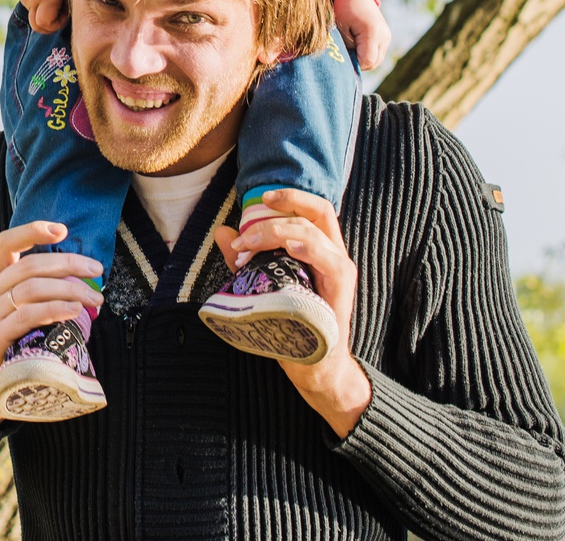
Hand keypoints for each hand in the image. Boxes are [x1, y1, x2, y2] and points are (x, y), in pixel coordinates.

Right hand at [0, 221, 102, 426]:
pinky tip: (74, 310)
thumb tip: (79, 281)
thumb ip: (35, 296)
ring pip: (30, 288)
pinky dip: (54, 309)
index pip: (5, 243)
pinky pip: (26, 316)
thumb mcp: (14, 314)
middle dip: (68, 264)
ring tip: (95, 299)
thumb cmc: (8, 349)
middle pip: (28, 266)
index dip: (32, 231)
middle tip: (97, 272)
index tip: (62, 230)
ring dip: (69, 289)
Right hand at [18, 0, 67, 32]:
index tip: (65, 13)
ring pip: (33, 15)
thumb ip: (68, 4)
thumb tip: (69, 17)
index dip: (56, 24)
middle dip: (49, 25)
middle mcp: (32, 0)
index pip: (44, 24)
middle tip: (60, 13)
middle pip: (36, 26)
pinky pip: (30, 5)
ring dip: (44, 12)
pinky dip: (38, 4)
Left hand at [212, 189, 372, 437]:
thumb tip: (223, 232)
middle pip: (316, 212)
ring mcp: (340, 273)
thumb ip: (246, 259)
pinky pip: (331, 262)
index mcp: (320, 249)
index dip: (290, 196)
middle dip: (275, 214)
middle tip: (243, 236)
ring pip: (315, 233)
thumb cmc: (290, 324)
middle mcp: (334, 255)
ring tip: (249, 247)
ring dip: (277, 232)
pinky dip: (309, 249)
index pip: (313, 209)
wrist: (313, 367)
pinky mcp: (341, 293)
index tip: (260, 197)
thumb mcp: (264, 285)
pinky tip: (291, 248)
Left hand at [333, 0, 389, 70]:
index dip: (354, 65)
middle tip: (344, 56)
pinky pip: (378, 54)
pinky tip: (356, 47)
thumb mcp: (340, 28)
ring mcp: (387, 37)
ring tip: (350, 50)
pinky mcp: (386, 37)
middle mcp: (384, 37)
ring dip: (363, 60)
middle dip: (358, 64)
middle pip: (373, 63)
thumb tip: (348, 64)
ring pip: (377, 60)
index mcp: (373, 33)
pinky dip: (368, 54)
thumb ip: (346, 48)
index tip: (342, 60)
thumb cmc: (344, 8)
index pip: (367, 61)